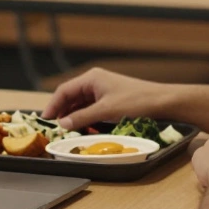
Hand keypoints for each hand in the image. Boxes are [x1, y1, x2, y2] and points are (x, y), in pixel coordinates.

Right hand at [41, 67, 168, 130]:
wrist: (163, 102)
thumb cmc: (136, 102)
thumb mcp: (106, 111)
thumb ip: (82, 118)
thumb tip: (62, 124)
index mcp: (92, 78)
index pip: (64, 90)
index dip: (53, 105)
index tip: (45, 119)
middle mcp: (95, 81)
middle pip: (71, 96)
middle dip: (61, 111)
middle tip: (53, 127)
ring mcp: (103, 89)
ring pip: (81, 103)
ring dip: (73, 115)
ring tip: (65, 129)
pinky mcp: (111, 98)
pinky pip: (91, 107)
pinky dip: (84, 117)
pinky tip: (82, 127)